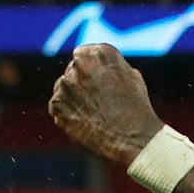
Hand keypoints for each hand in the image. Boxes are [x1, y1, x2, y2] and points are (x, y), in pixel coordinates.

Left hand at [48, 43, 164, 165]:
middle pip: (72, 70)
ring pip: (63, 88)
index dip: (89, 69)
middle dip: (80, 83)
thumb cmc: (136, 110)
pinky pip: (57, 106)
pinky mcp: (57, 104)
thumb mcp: (130, 77)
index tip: (94, 81)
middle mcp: (80, 63)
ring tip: (92, 114)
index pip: (83, 54)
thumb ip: (110, 67)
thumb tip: (99, 67)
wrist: (132, 140)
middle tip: (93, 101)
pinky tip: (83, 123)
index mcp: (100, 53)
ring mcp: (66, 84)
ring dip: (72, 98)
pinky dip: (66, 114)